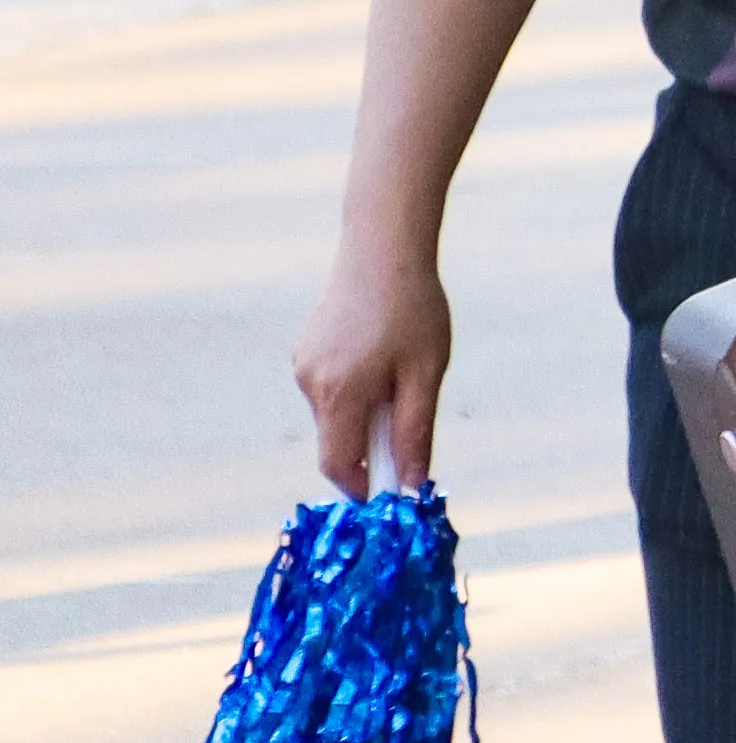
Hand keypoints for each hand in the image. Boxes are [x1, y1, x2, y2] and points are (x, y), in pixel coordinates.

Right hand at [292, 253, 449, 493]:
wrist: (382, 250)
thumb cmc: (413, 311)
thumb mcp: (425, 375)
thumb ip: (414, 432)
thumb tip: (410, 482)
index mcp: (339, 394)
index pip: (338, 463)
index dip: (361, 484)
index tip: (389, 492)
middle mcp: (310, 383)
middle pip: (336, 439)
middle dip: (370, 445)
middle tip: (410, 423)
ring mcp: (302, 365)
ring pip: (334, 412)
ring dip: (365, 413)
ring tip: (402, 372)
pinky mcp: (304, 349)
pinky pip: (330, 387)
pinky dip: (354, 389)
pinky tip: (381, 355)